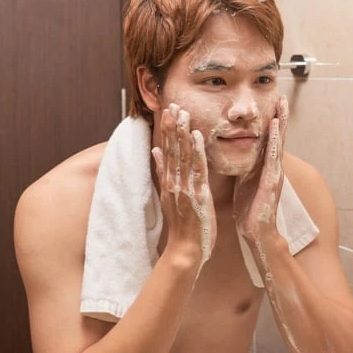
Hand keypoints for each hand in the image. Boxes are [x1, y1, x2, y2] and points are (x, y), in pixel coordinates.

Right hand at [152, 104, 216, 269]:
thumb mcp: (171, 196)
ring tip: (183, 112)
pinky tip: (197, 135)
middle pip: (171, 148)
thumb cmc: (184, 225)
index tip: (169, 110)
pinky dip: (196, 151)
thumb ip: (163, 173)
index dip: (168, 129)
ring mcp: (184, 187)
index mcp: (169, 181)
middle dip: (173, 125)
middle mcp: (174, 181)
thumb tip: (155, 152)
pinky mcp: (196, 194)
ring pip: (182, 155)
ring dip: (182, 132)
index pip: (167, 149)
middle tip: (174, 103)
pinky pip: (196, 169)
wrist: (186, 250)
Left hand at [233, 96, 288, 242]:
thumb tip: (237, 151)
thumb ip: (246, 165)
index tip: (271, 100)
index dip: (271, 119)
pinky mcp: (272, 181)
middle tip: (280, 94)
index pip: (269, 138)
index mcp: (265, 166)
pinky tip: (275, 126)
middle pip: (278, 135)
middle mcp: (273, 166)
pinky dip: (275, 140)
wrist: (257, 233)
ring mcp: (275, 173)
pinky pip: (273, 156)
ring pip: (279, 142)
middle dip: (280, 115)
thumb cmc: (250, 209)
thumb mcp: (245, 181)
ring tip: (281, 103)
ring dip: (281, 121)